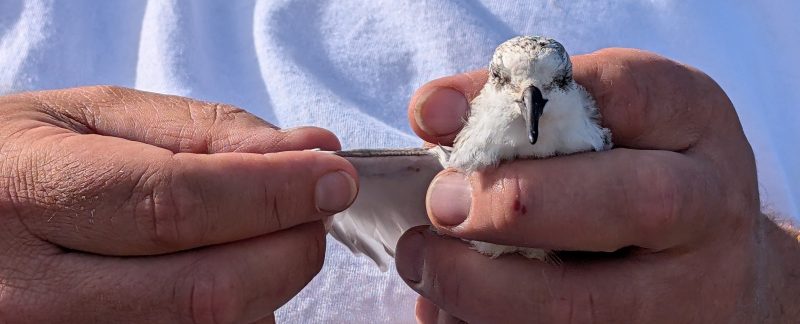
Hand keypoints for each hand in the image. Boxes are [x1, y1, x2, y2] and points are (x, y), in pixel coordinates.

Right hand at [0, 86, 357, 322]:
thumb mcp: (92, 117)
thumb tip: (310, 150)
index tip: (335, 177)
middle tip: (310, 206)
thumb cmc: (22, 160)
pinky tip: (217, 277)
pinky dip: (238, 315)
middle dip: (289, 247)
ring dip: (267, 285)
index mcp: (26, 196)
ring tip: (249, 236)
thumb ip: (203, 132)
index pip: (174, 205)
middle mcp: (31, 294)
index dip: (273, 193)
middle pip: (207, 293)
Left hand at [397, 49, 799, 322]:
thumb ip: (522, 106)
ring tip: (425, 260)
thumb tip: (433, 113)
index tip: (435, 119)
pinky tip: (453, 306)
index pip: (624, 93)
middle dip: (516, 202)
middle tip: (441, 204)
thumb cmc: (635, 174)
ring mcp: (689, 295)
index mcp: (693, 123)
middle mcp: (708, 210)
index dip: (522, 104)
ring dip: (482, 287)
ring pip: (585, 306)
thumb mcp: (603, 118)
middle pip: (634, 202)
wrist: (715, 270)